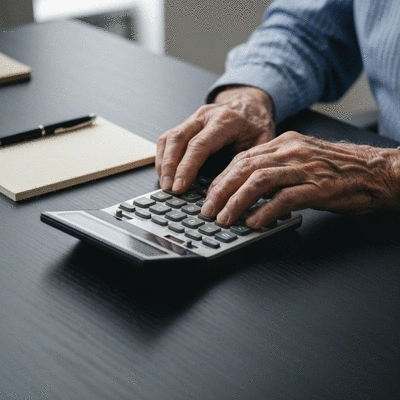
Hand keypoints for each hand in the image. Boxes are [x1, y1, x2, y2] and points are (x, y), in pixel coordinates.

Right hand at [156, 86, 274, 192]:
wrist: (250, 104)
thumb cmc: (256, 126)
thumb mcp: (263, 142)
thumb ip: (249, 162)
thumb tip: (235, 189)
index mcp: (226, 120)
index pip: (199, 145)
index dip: (187, 167)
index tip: (180, 187)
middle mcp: (205, 116)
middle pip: (178, 139)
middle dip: (169, 166)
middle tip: (168, 189)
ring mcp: (193, 118)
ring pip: (169, 137)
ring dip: (163, 162)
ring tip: (164, 185)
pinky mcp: (186, 124)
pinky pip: (167, 138)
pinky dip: (162, 156)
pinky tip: (165, 173)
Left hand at [201, 131, 399, 228]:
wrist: (375, 172)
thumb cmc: (337, 171)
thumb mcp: (300, 162)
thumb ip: (274, 170)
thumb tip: (247, 191)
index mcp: (284, 144)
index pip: (242, 159)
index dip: (222, 179)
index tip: (210, 196)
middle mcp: (290, 151)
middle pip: (244, 168)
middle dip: (221, 191)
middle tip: (209, 211)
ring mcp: (304, 168)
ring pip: (259, 181)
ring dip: (237, 202)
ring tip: (226, 219)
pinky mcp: (318, 186)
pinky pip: (285, 198)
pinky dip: (266, 211)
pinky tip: (255, 222)